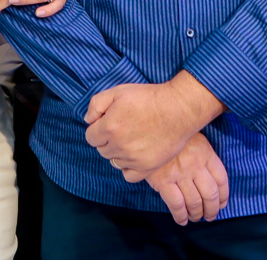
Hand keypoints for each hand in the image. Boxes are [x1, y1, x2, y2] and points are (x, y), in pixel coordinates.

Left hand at [84, 72, 224, 175]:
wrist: (178, 109)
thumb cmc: (149, 97)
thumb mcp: (118, 91)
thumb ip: (96, 104)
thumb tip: (88, 120)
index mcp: (109, 127)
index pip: (91, 137)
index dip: (98, 129)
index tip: (109, 123)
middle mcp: (118, 145)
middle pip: (102, 150)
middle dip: (108, 140)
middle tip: (122, 129)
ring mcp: (133, 159)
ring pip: (114, 162)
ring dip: (118, 153)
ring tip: (131, 140)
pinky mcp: (147, 167)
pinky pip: (128, 175)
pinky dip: (129, 168)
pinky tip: (135, 156)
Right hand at [135, 133, 229, 225]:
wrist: (146, 128)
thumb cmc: (170, 132)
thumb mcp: (192, 136)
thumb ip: (203, 153)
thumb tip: (210, 175)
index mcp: (205, 153)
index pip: (221, 179)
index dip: (224, 196)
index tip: (222, 204)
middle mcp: (195, 165)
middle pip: (210, 194)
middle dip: (212, 209)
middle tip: (210, 216)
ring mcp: (180, 174)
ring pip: (195, 202)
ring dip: (197, 214)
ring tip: (196, 218)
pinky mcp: (163, 181)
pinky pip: (176, 204)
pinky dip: (181, 216)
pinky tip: (182, 220)